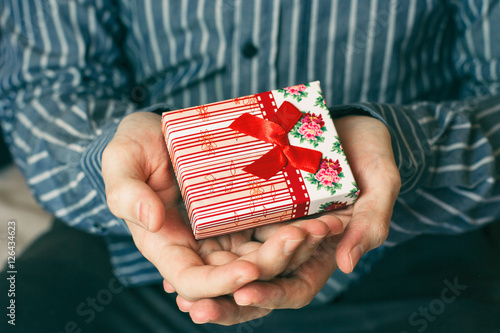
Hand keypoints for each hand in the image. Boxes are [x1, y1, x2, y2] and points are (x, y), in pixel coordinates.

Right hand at [102, 112, 341, 308]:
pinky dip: (295, 224)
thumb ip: (126, 193)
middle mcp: (198, 245)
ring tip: (325, 226)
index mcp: (166, 245)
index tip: (248, 272)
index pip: (192, 280)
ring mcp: (223, 230)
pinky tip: (322, 211)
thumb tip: (153, 223)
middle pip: (237, 272)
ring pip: (261, 252)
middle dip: (272, 263)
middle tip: (304, 238)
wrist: (158, 131)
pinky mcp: (241, 211)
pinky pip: (270, 226)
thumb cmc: (134, 146)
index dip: (219, 284)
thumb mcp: (121, 161)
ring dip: (294, 247)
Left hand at [174, 115, 399, 324]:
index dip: (271, 294)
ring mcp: (271, 227)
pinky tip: (176, 244)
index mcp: (323, 251)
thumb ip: (370, 222)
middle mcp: (293, 246)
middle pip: (259, 283)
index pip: (296, 287)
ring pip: (237, 261)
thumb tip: (345, 264)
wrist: (350, 125)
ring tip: (175, 290)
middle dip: (227, 299)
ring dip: (208, 279)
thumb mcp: (381, 185)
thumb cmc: (372, 155)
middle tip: (192, 306)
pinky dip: (205, 242)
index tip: (244, 294)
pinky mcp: (254, 205)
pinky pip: (227, 227)